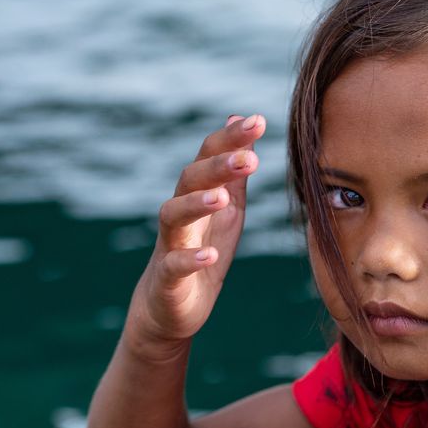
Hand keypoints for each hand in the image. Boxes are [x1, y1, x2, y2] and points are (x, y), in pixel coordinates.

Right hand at [129, 113, 265, 344]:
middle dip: (217, 166)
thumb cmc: (203, 251)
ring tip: (221, 197)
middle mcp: (181, 214)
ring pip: (173, 216)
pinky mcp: (168, 280)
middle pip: (189, 179)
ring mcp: (171, 245)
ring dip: (196, 204)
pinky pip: (174, 266)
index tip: (259, 120)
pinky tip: (212, 255)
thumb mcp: (229, 208)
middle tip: (249, 158)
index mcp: (199, 195)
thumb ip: (236, 171)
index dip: (231, 138)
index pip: (210, 157)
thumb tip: (241, 119)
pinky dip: (191, 259)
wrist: (170, 309)